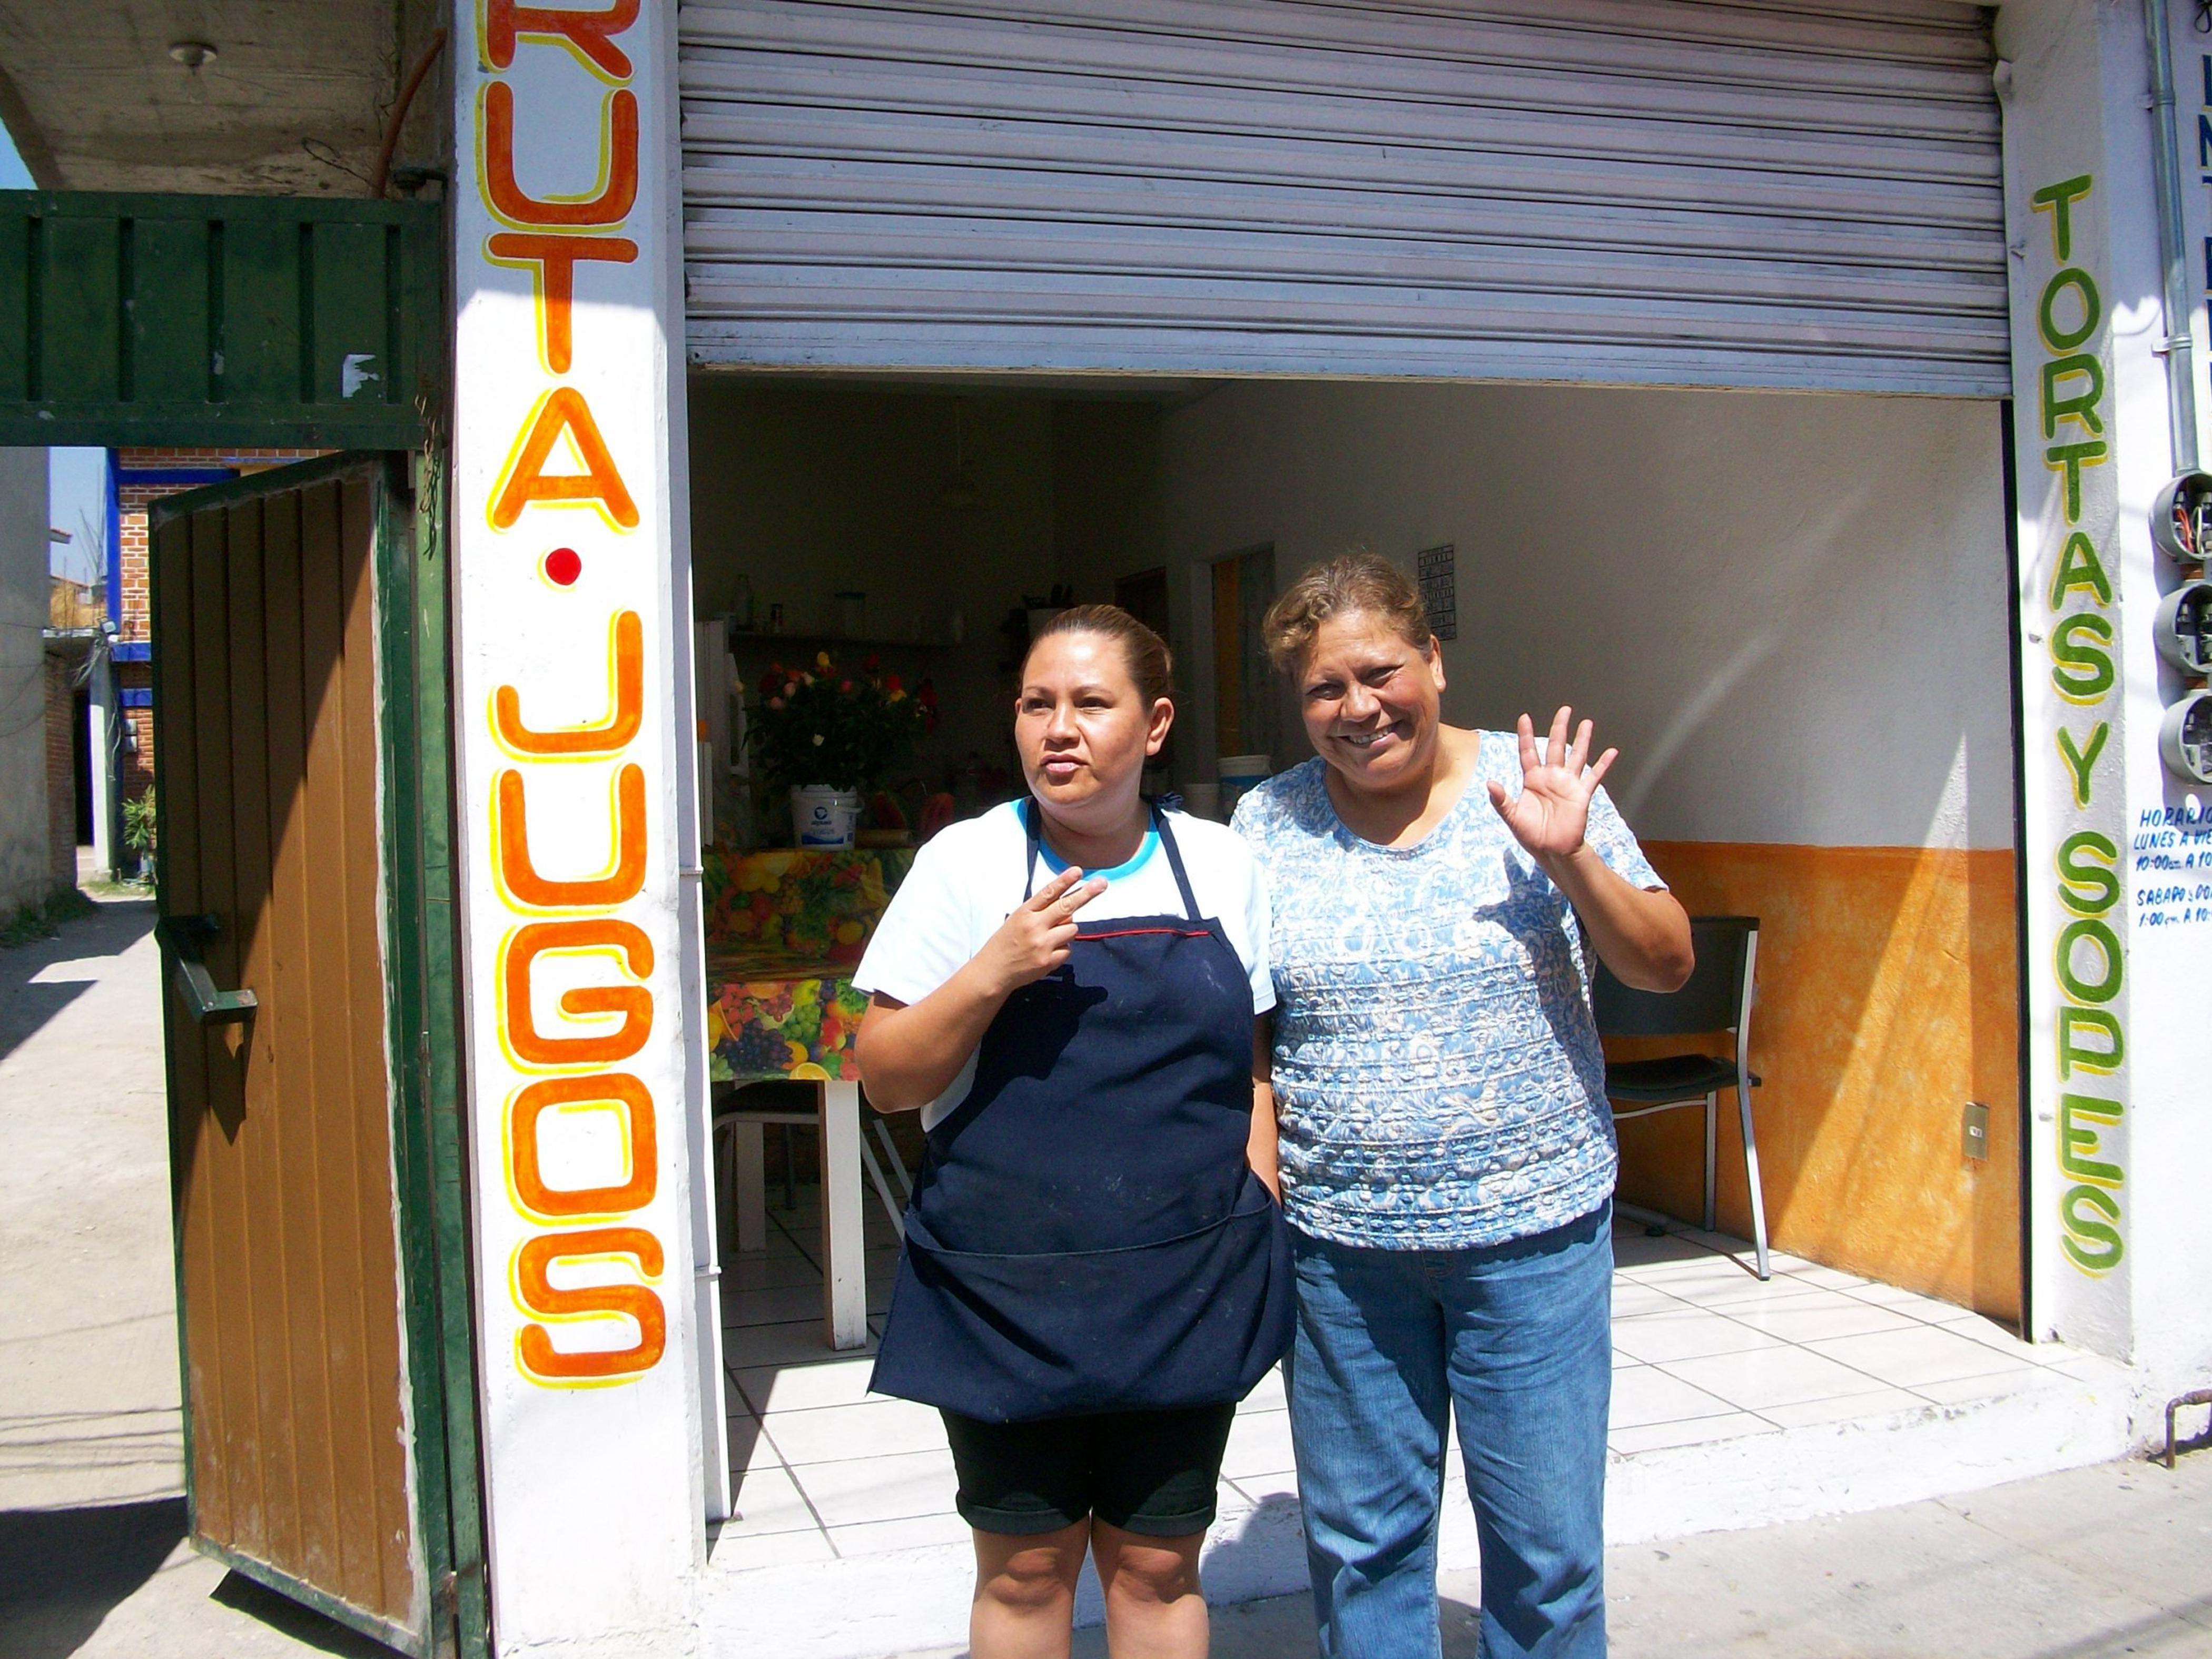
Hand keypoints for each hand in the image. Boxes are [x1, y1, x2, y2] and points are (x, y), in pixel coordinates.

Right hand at [975, 865, 1105, 994]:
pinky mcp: (1048, 961)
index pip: (1048, 893)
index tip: (1078, 871)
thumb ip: (1041, 913)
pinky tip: (1046, 953)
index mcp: (1024, 913)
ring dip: (1066, 931)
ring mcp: (1042, 944)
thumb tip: (1069, 909)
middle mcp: (1034, 926)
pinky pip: (1068, 949)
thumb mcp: (1017, 920)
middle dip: (1086, 894)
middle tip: (1102, 884)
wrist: (992, 972)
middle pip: (1066, 907)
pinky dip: (1061, 949)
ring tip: (1048, 938)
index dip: (1064, 881)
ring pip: (1072, 929)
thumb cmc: (1005, 943)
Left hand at [1487, 707, 1616, 863]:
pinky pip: (1594, 776)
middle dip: (1560, 728)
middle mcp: (1551, 777)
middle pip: (1556, 747)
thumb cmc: (1531, 834)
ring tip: (1587, 722)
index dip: (1527, 735)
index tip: (1525, 718)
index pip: (1528, 752)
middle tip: (1565, 710)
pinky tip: (1611, 751)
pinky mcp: (1582, 794)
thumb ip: (1502, 800)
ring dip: (1582, 740)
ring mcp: (1568, 784)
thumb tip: (1490, 782)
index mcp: (1533, 779)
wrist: (1552, 850)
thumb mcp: (1512, 817)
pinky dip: (1603, 764)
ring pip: (1576, 756)